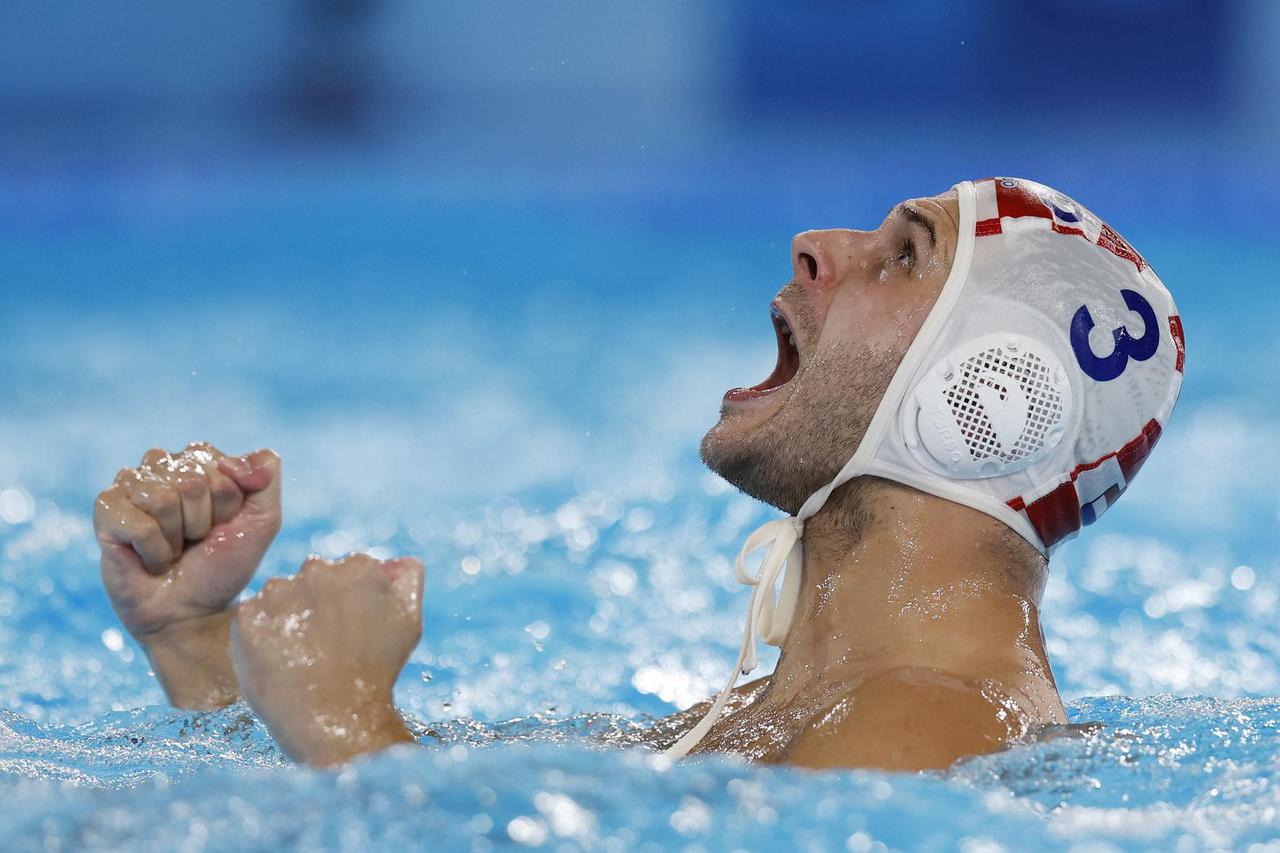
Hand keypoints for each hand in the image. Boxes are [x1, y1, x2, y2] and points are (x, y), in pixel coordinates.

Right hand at [93, 443, 281, 708]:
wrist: (193, 611)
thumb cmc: (224, 565)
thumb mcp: (263, 521)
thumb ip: (267, 479)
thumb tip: (253, 455)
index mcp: (199, 461)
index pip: (217, 462)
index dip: (228, 500)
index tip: (224, 524)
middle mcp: (162, 467)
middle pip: (191, 479)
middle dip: (203, 520)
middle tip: (196, 540)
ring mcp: (130, 486)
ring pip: (162, 498)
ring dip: (177, 535)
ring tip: (174, 548)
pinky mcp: (105, 512)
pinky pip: (137, 522)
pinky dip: (153, 550)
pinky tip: (150, 559)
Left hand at [229, 553, 423, 766]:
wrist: (338, 719)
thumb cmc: (379, 672)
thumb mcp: (409, 621)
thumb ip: (408, 579)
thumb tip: (398, 560)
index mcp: (359, 566)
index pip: (347, 571)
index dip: (349, 602)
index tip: (350, 629)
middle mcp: (317, 569)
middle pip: (311, 578)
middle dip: (316, 603)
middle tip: (324, 645)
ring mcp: (279, 592)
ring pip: (279, 596)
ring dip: (286, 617)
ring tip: (301, 656)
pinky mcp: (248, 617)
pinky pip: (251, 618)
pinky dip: (261, 637)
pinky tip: (279, 661)